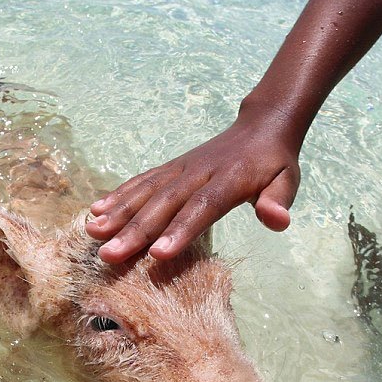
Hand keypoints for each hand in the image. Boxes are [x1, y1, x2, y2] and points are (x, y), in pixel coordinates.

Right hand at [86, 112, 301, 263]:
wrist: (260, 125)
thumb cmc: (274, 163)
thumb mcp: (288, 180)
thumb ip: (278, 201)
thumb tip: (277, 221)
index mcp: (229, 179)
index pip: (202, 207)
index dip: (180, 230)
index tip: (158, 254)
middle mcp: (197, 172)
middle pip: (164, 203)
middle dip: (135, 230)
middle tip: (110, 255)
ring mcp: (179, 168)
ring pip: (146, 191)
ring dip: (118, 212)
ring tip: (94, 233)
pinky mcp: (169, 167)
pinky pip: (141, 181)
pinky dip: (118, 195)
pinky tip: (96, 211)